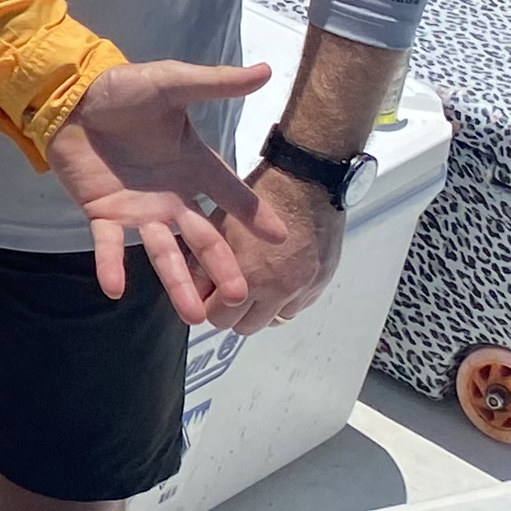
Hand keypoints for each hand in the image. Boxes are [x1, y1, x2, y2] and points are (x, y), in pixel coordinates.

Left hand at [43, 59, 278, 322]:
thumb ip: (215, 83)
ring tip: (193, 315)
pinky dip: (111, 265)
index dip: (255, 216)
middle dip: (222, 266)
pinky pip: (109, 245)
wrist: (72, 97)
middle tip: (240, 296)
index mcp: (194, 166)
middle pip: (203, 238)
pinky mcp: (103, 214)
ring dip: (177, 282)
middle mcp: (172, 196)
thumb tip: (265, 71)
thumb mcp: (172, 82)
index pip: (231, 194)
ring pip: (163, 253)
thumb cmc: (125, 91)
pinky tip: (115, 288)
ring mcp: (139, 210)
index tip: (282, 241)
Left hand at [217, 164, 339, 333]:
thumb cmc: (261, 198)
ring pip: (270, 321)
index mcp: (250, 276)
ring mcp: (302, 290)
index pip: (218, 318)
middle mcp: (278, 290)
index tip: (206, 298)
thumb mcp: (219, 226)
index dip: (208, 307)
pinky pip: (294, 309)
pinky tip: (275, 279)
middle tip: (226, 295)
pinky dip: (282, 302)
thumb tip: (191, 292)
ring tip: (252, 286)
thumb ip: (202, 265)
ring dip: (258, 311)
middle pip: (244, 327)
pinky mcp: (318, 285)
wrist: (307, 183)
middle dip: (231, 314)